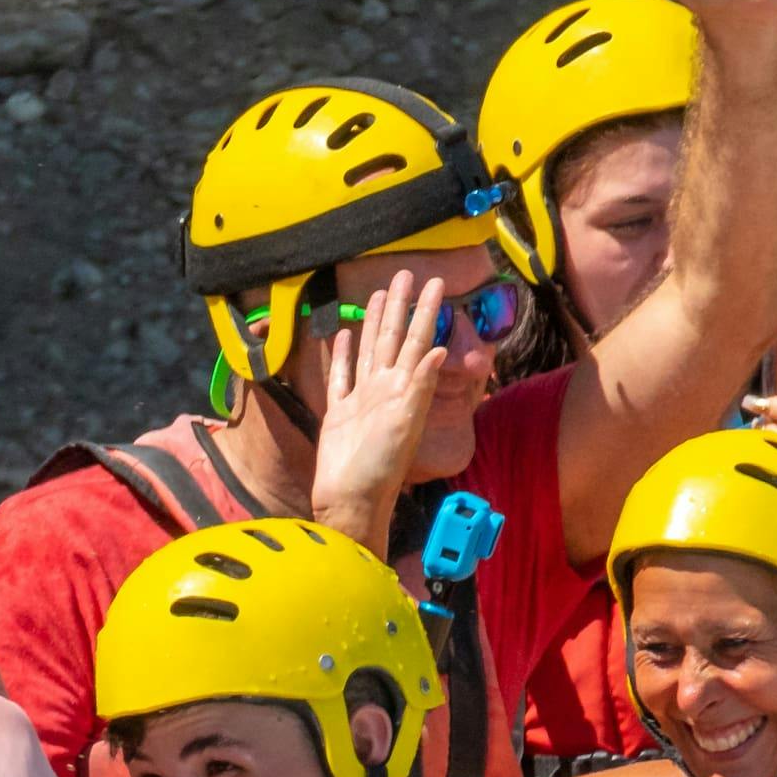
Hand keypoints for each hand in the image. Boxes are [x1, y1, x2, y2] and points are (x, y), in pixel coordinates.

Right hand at [309, 265, 458, 547]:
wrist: (349, 502)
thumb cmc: (379, 468)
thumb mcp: (405, 424)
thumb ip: (419, 385)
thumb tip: (438, 348)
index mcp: (403, 389)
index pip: (417, 339)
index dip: (427, 311)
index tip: (437, 282)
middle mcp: (384, 389)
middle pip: (393, 338)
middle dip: (401, 307)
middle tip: (406, 274)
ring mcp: (361, 400)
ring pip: (369, 351)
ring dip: (375, 324)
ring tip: (379, 296)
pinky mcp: (337, 414)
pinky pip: (341, 377)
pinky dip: (343, 356)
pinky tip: (344, 337)